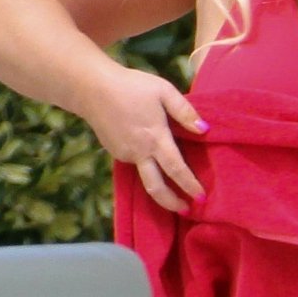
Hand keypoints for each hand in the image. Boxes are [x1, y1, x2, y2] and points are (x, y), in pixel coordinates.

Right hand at [81, 64, 208, 212]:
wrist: (92, 88)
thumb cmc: (132, 86)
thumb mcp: (164, 91)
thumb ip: (184, 111)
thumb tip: (204, 129)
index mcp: (155, 138)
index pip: (176, 169)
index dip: (190, 185)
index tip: (201, 197)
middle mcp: (139, 152)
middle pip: (156, 188)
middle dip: (172, 203)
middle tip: (186, 210)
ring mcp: (125, 154)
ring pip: (145, 176)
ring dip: (160, 185)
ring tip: (173, 186)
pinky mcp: (114, 152)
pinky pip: (135, 163)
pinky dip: (147, 166)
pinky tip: (151, 157)